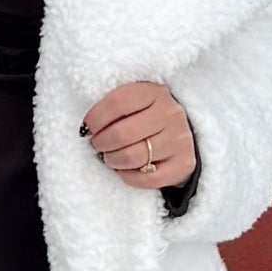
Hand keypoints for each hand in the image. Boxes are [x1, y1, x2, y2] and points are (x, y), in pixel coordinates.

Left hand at [84, 76, 196, 196]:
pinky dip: (128, 177)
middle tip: (97, 145)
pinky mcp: (184, 164)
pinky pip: (146, 179)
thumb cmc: (147, 117)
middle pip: (122, 134)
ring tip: (109, 157)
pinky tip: (125, 170)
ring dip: (112, 160)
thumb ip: (114, 107)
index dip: (96, 118)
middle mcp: (171, 114)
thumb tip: (87, 128)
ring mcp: (179, 140)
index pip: (118, 102)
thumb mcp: (135, 102)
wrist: (180, 136)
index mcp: (155, 92)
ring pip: (132, 157)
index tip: (87, 128)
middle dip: (101, 143)